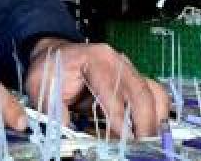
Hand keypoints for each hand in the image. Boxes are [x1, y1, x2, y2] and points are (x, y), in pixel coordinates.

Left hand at [24, 37, 169, 137]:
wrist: (56, 54)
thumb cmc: (51, 69)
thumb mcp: (43, 87)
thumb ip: (55, 110)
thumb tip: (67, 133)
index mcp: (95, 60)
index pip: (112, 92)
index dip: (119, 119)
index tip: (124, 140)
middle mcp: (117, 61)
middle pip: (140, 92)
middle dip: (144, 122)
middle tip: (143, 145)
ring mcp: (128, 69)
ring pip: (153, 92)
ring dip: (155, 118)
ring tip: (149, 141)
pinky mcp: (133, 78)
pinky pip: (154, 93)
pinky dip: (157, 112)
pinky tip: (151, 129)